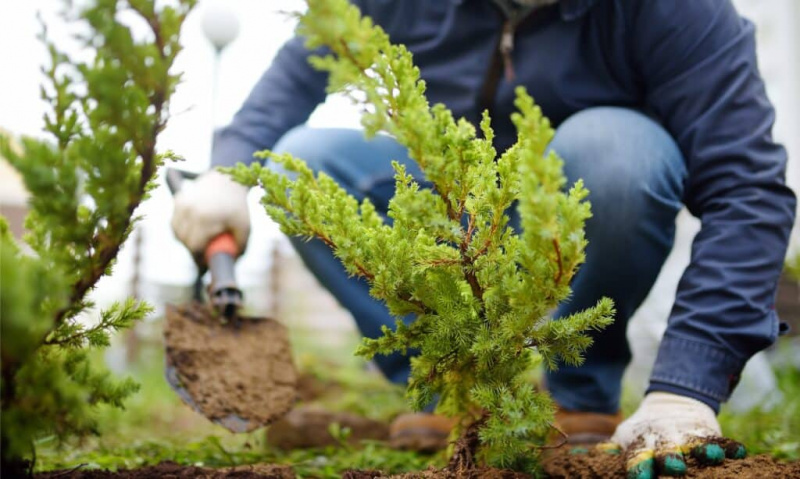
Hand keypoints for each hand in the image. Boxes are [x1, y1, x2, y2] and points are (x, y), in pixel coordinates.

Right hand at [170, 170, 249, 257]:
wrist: (228, 180)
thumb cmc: (238, 206)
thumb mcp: (244, 227)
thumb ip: (240, 247)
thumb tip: (231, 263)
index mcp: (206, 217)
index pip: (194, 246)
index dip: (199, 259)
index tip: (204, 266)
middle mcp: (190, 210)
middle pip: (185, 241)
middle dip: (193, 251)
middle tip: (204, 255)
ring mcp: (182, 204)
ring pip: (177, 233)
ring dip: (186, 241)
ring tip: (200, 241)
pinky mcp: (178, 200)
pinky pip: (175, 223)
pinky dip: (181, 229)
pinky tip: (193, 229)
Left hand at [608, 392, 745, 477]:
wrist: (671, 403)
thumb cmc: (643, 431)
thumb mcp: (625, 437)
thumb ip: (609, 451)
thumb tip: (581, 457)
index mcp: (642, 446)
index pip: (638, 459)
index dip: (639, 468)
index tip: (638, 476)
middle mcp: (665, 443)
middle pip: (668, 454)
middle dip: (670, 461)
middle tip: (674, 468)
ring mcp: (688, 437)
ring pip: (695, 446)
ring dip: (702, 452)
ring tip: (709, 456)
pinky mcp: (708, 433)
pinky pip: (720, 440)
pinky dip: (729, 446)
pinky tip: (739, 452)